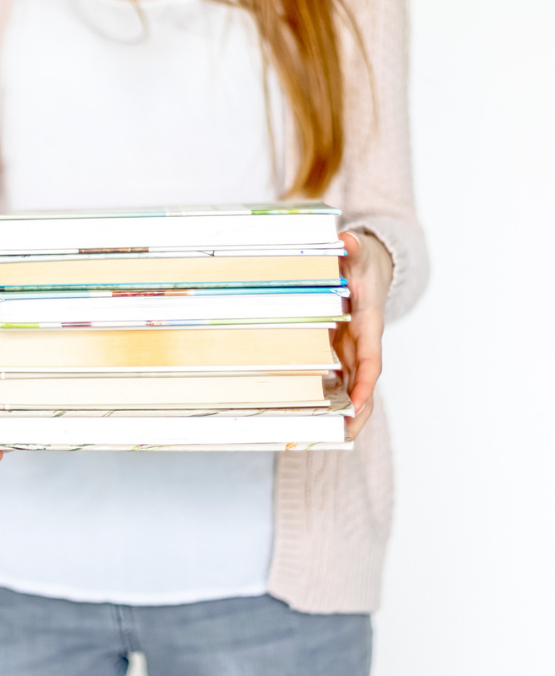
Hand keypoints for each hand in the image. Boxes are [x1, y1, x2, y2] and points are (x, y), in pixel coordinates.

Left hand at [334, 231, 393, 439]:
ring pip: (349, 388)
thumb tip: (348, 240)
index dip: (365, 383)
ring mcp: (349, 351)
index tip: (358, 403)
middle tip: (340, 435)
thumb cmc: (364, 262)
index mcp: (369, 326)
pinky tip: (304, 415)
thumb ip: (354, 249)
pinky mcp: (337, 352)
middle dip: (356, 412)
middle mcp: (361, 344)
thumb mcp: (359, 253)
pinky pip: (333, 379)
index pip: (371, 360)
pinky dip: (325, 398)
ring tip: (319, 436)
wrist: (369, 265)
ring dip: (340, 413)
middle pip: (364, 385)